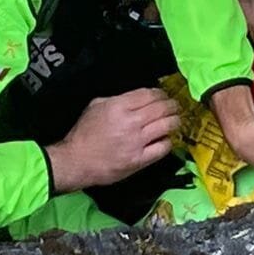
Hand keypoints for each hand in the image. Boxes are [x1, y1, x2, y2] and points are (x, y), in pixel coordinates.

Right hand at [45, 88, 179, 194]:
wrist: (77, 161)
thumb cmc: (84, 133)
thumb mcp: (95, 106)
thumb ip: (116, 99)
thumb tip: (135, 99)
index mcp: (119, 106)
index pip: (149, 94)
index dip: (160, 93)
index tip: (164, 95)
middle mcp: (131, 122)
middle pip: (162, 108)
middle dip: (172, 105)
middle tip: (175, 106)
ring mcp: (137, 142)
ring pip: (166, 126)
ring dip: (175, 120)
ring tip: (176, 119)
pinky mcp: (140, 160)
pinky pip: (162, 148)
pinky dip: (168, 141)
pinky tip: (167, 138)